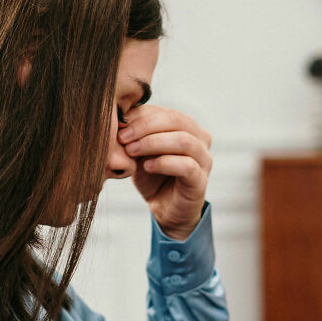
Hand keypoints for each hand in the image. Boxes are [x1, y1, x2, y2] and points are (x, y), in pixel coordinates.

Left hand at [117, 105, 212, 239]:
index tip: (118, 124)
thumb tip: (117, 118)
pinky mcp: (201, 180)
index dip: (140, 116)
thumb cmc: (153, 177)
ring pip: (183, 141)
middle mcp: (200, 138)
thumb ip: (134, 135)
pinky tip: (147, 166)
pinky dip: (164, 163)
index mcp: (186, 126)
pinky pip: (186, 166)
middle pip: (176, 120)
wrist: (165, 209)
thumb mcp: (139, 152)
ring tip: (131, 151)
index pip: (165, 111)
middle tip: (123, 137)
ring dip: (153, 143)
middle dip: (145, 127)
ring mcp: (203, 159)